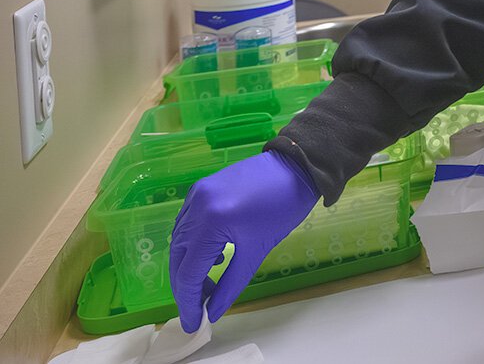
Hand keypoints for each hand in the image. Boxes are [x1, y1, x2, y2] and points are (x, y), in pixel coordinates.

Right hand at [169, 150, 319, 331]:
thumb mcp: (257, 251)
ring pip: (180, 242)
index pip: (188, 273)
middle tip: (200, 307)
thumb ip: (230, 285)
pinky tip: (214, 256)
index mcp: (210, 223)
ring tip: (209, 286)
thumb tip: (213, 312)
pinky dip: (194, 245)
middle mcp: (196, 207)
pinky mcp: (201, 189)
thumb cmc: (283, 208)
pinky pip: (187, 224)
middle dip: (186, 286)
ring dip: (189, 266)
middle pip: (178, 258)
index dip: (188, 302)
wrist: (297, 167)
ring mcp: (196, 195)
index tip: (193, 324)